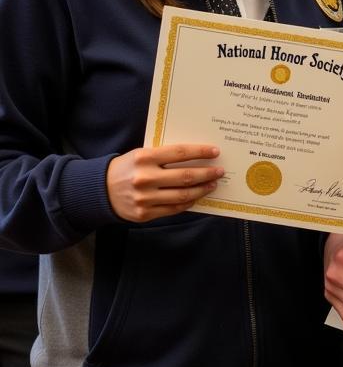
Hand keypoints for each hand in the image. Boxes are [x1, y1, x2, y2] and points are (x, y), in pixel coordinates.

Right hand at [106, 143, 222, 221]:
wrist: (100, 190)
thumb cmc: (127, 168)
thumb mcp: (142, 155)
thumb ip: (165, 156)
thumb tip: (197, 157)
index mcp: (145, 158)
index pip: (180, 153)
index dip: (201, 152)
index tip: (215, 152)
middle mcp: (145, 178)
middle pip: (186, 176)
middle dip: (207, 174)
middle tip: (219, 171)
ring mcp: (145, 198)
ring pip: (182, 195)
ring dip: (201, 190)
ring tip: (212, 184)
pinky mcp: (144, 214)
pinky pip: (173, 209)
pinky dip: (187, 203)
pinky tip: (196, 197)